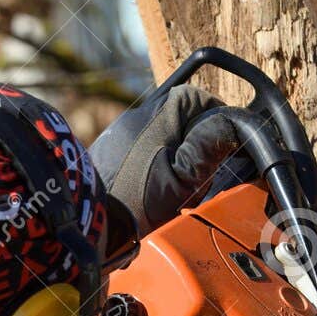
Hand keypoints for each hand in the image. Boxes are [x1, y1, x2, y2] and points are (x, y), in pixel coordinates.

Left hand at [90, 84, 240, 234]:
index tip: (221, 136)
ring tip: (175, 178)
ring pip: (157, 128)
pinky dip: (151, 155)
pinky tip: (151, 181)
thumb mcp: (183, 181)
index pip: (194, 96)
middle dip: (193, 134)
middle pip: (176, 112)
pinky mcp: (107, 147)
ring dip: (172, 145)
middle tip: (200, 164)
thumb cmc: (138, 203)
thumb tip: (228, 121)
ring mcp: (118, 131)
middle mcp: (136, 116)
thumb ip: (208, 148)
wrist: (88, 219)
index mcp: (158, 118)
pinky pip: (138, 142)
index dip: (213, 112)